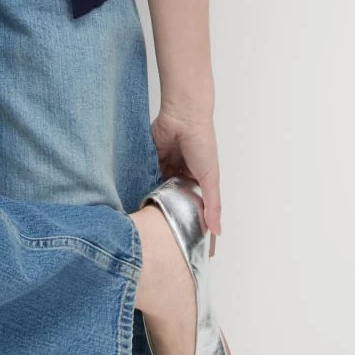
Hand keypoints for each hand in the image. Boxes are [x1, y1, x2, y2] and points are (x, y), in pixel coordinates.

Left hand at [150, 105, 221, 245]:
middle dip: (167, 209)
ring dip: (153, 198)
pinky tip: (137, 198)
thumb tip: (217, 232)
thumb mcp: (210, 178)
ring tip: (146, 217)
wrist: (183, 117)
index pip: (192, 204)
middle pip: (172, 197)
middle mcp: (181, 174)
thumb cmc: (202, 144)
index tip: (181, 237)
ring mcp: (165, 167)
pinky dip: (143, 184)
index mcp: (198, 180)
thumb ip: (212, 205)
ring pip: (158, 188)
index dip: (188, 218)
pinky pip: (146, 175)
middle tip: (159, 230)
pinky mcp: (151, 159)